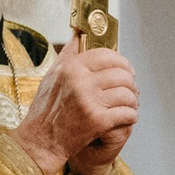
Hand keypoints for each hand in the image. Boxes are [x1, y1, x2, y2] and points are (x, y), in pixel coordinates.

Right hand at [15, 45, 136, 174]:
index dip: (122, 62)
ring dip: (133, 100)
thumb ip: (69, 53)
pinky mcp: (98, 121)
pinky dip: (131, 115)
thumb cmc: (46, 108)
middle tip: (132, 89)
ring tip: (131, 104)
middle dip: (131, 82)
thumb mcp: (53, 75)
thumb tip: (79, 33)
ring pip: (127, 94)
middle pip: (121, 74)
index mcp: (71, 67)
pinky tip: (128, 116)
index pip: (108, 55)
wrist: (40, 141)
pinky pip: (127, 113)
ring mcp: (90, 101)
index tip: (127, 70)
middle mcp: (80, 81)